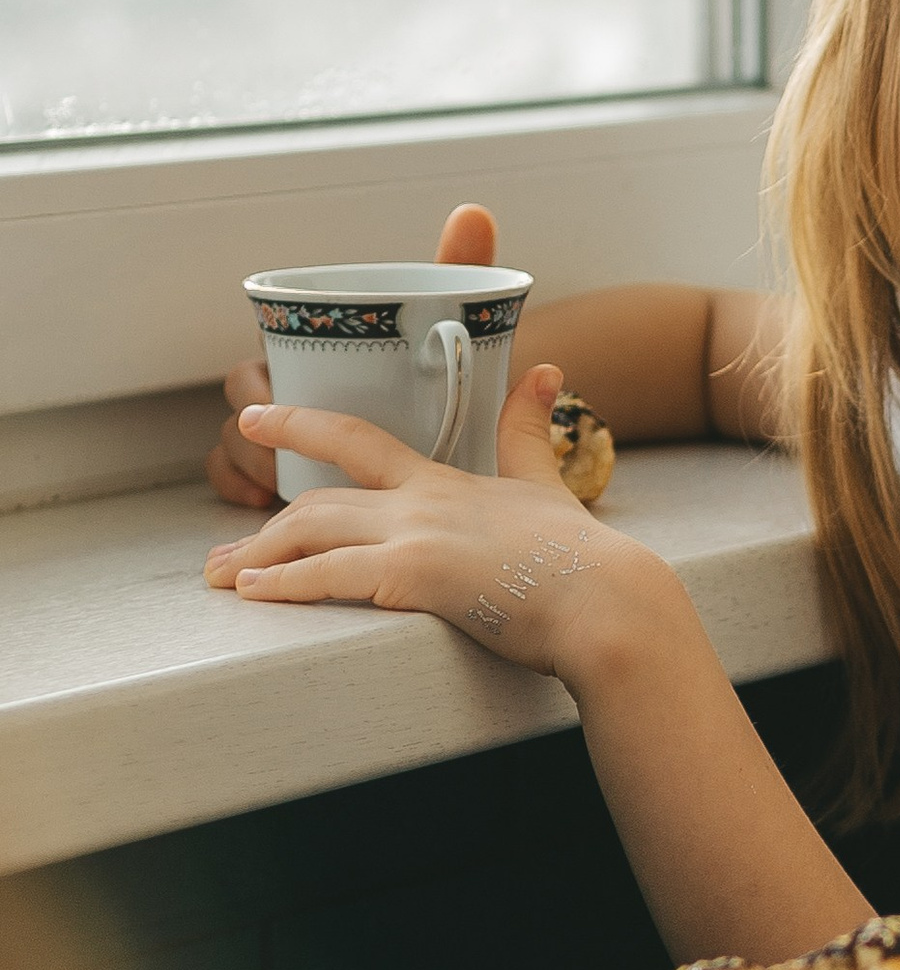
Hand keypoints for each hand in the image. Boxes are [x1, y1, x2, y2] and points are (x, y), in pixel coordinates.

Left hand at [204, 363, 644, 683]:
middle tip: (222, 552)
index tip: (254, 417)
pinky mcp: (416, 577)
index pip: (357, 441)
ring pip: (312, 532)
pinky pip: (330, 576)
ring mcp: (415, 537)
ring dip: (260, 557)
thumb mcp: (547, 481)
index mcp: (442, 483)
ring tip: (224, 578)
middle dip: (264, 523)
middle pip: (318, 500)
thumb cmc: (581, 557)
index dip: (300, 425)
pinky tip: (255, 594)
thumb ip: (528, 432)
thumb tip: (543, 370)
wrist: (606, 599)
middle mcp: (419, 504)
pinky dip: (285, 584)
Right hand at [209, 204, 498, 508]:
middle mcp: (296, 386)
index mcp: (315, 346)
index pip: (259, 360)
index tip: (267, 407)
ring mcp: (288, 430)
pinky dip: (238, 489)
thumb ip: (462, 265)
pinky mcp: (290, 469)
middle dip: (249, 438)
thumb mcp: (457, 317)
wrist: (478, 415)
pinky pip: (238, 479)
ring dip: (246, 467)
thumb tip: (473, 212)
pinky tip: (262, 502)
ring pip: (235, 445)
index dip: (254, 388)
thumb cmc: (451, 361)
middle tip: (281, 460)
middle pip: (240, 408)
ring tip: (276, 491)